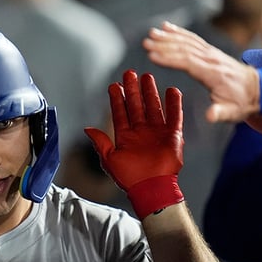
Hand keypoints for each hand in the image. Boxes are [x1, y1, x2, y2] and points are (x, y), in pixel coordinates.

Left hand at [85, 71, 183, 218]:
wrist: (151, 188)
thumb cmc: (129, 178)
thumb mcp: (109, 159)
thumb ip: (100, 142)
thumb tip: (87, 129)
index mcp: (125, 137)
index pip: (120, 112)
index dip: (117, 99)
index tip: (114, 85)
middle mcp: (141, 132)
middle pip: (136, 105)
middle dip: (133, 89)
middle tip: (129, 73)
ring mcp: (157, 132)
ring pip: (153, 107)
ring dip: (150, 92)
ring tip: (147, 77)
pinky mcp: (172, 136)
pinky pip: (174, 116)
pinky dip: (174, 104)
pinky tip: (172, 91)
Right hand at [144, 22, 260, 123]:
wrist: (259, 89)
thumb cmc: (242, 103)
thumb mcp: (232, 112)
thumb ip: (220, 113)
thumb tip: (209, 116)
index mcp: (213, 74)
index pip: (188, 62)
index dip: (169, 58)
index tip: (152, 55)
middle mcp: (211, 59)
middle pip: (184, 49)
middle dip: (164, 45)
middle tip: (146, 42)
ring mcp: (211, 53)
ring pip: (187, 42)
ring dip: (168, 36)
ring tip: (151, 33)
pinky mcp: (210, 51)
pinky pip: (193, 39)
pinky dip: (179, 32)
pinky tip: (167, 27)